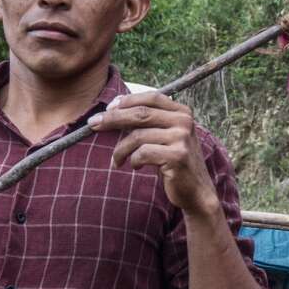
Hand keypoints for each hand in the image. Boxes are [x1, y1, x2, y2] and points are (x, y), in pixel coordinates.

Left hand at [97, 88, 219, 216]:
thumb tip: (113, 108)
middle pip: (140, 114)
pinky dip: (132, 160)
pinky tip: (135, 166)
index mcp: (182, 112)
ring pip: (137, 136)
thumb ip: (147, 121)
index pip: (151, 97)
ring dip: (120, 149)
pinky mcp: (177, 156)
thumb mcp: (164, 136)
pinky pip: (142, 153)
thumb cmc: (173, 162)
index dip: (126, 101)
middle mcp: (184, 121)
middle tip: (93, 125)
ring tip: (117, 160)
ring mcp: (182, 138)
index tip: (107, 109)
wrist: (196, 191)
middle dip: (112, 118)